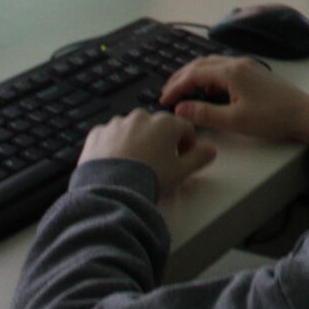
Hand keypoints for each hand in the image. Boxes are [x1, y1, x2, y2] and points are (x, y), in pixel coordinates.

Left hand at [78, 110, 216, 197]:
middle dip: (160, 141)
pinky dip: (114, 145)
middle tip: (158, 163)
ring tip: (135, 165)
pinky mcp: (98, 133)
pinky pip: (110, 136)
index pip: (184, 128)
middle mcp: (141, 117)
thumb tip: (210, 151)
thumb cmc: (148, 179)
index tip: (182, 157)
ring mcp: (117, 124)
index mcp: (165, 123)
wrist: (111, 190)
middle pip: (157, 127)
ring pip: (132, 129)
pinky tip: (116, 163)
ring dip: (136, 141)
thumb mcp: (181, 172)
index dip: (186, 144)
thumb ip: (199, 158)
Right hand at [159, 55, 308, 144]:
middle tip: (167, 92)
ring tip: (183, 91)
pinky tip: (208, 91)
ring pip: (213, 65)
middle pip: (201, 64)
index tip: (163, 101)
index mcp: (231, 72)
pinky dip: (210, 77)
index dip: (176, 87)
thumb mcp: (234, 120)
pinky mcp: (254, 74)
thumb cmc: (272, 118)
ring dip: (195, 75)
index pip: (194, 74)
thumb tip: (179, 110)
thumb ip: (205, 114)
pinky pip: (225, 70)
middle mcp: (238, 63)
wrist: (304, 115)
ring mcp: (248, 66)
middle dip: (181, 77)